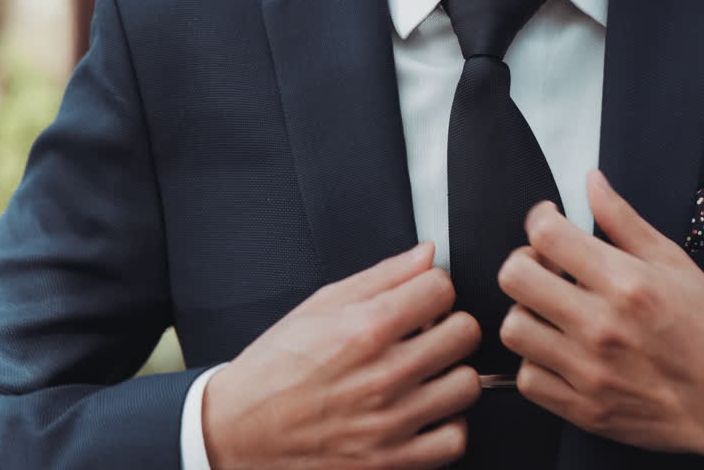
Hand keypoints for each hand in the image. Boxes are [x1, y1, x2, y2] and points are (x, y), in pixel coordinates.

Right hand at [203, 242, 481, 469]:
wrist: (237, 432)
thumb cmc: (274, 369)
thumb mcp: (319, 306)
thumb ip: (381, 277)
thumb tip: (426, 255)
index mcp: (365, 330)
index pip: (442, 288)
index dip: (433, 289)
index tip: (422, 299)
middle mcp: (383, 375)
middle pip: (465, 332)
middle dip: (448, 326)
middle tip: (428, 334)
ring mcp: (390, 423)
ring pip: (467, 384)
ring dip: (451, 374)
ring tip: (427, 373)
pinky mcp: (391, 461)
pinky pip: (454, 440)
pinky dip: (446, 425)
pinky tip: (425, 411)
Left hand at [497, 171, 703, 462]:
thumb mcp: (674, 261)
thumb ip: (624, 220)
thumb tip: (591, 182)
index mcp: (625, 282)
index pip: (546, 234)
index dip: (540, 219)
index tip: (550, 222)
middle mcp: (600, 325)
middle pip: (514, 277)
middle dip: (525, 261)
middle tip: (545, 265)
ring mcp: (588, 370)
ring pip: (512, 328)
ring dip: (527, 312)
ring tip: (551, 310)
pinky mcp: (583, 408)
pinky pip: (527, 378)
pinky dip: (536, 361)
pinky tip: (559, 349)